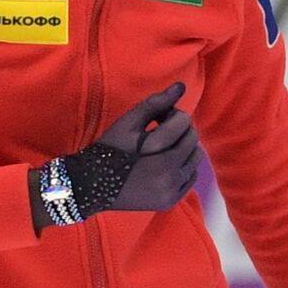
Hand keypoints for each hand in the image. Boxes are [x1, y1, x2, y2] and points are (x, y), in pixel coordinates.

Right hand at [102, 83, 203, 211]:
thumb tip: (181, 86)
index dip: (172, 114)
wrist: (91, 185)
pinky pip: (190, 178)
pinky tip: (166, 162)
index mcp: (161, 156)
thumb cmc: (110, 149)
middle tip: (160, 130)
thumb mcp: (128, 123)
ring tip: (163, 146)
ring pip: (195, 159)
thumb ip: (156, 103)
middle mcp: (171, 177)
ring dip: (184, 147)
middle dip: (180, 130)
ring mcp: (172, 192)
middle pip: (193, 141)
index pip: (184, 123)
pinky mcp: (171, 201)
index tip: (157, 118)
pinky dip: (184, 167)